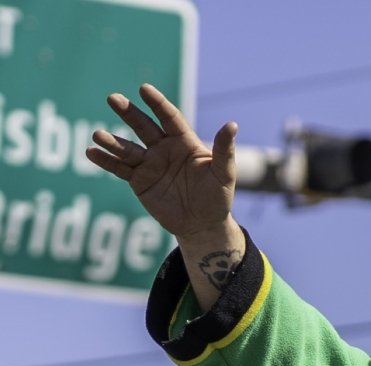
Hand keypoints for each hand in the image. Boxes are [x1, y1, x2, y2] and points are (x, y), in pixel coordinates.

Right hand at [87, 83, 239, 245]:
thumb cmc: (218, 197)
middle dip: (128, 113)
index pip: (169, 118)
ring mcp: (149, 164)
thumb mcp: (225, 175)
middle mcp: (163, 148)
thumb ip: (224, 151)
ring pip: (128, 148)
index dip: (157, 104)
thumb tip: (232, 125)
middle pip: (143, 126)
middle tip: (112, 98)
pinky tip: (92, 153)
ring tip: (98, 135)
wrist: (203, 224)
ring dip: (112, 141)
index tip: (144, 89)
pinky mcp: (138, 180)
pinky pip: (120, 168)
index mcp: (184, 142)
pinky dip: (106, 161)